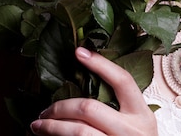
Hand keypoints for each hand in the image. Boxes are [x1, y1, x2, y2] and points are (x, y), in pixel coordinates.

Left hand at [30, 47, 157, 135]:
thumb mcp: (138, 123)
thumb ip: (121, 106)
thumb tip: (85, 82)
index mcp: (142, 115)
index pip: (122, 80)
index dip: (100, 64)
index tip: (78, 52)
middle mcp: (131, 131)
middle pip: (90, 108)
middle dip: (61, 106)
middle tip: (45, 110)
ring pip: (78, 132)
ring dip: (52, 127)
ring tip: (39, 126)